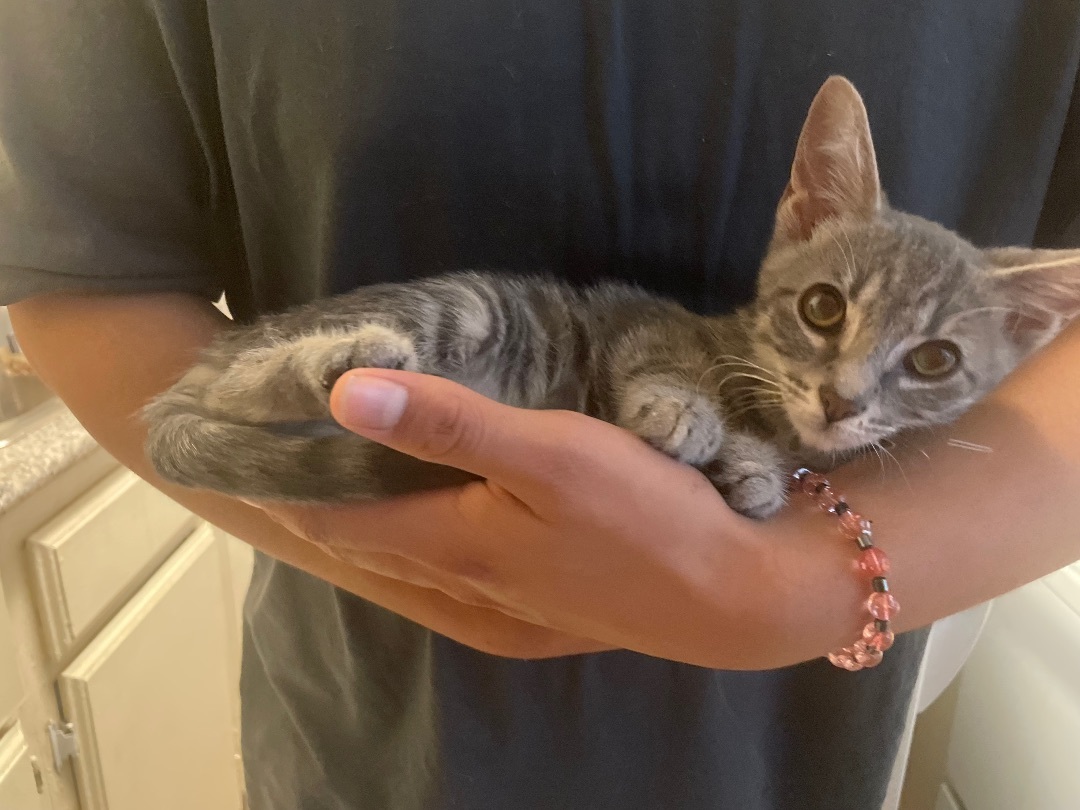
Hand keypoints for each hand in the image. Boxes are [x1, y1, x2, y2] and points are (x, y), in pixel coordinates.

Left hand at [255, 369, 777, 667]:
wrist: (734, 594)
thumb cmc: (645, 515)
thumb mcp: (549, 455)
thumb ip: (447, 426)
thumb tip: (343, 393)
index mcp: (455, 543)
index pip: (341, 519)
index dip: (289, 487)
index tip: (247, 454)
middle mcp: (468, 581)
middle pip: (370, 546)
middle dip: (321, 507)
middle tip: (285, 460)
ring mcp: (507, 601)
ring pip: (413, 563)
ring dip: (372, 528)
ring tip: (347, 485)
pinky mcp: (545, 604)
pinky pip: (456, 573)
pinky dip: (423, 543)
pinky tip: (440, 526)